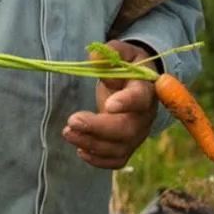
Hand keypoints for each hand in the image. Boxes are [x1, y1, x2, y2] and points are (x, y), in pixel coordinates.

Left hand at [62, 40, 157, 169]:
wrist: (136, 83)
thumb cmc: (127, 66)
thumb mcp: (121, 52)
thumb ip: (110, 53)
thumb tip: (94, 56)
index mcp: (145, 89)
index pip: (139, 98)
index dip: (126, 103)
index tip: (108, 105)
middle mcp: (145, 116)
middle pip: (127, 129)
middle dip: (98, 128)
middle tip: (72, 121)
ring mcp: (138, 134)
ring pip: (119, 148)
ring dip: (91, 144)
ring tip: (68, 132)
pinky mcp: (128, 145)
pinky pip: (117, 160)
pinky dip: (98, 160)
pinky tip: (80, 150)